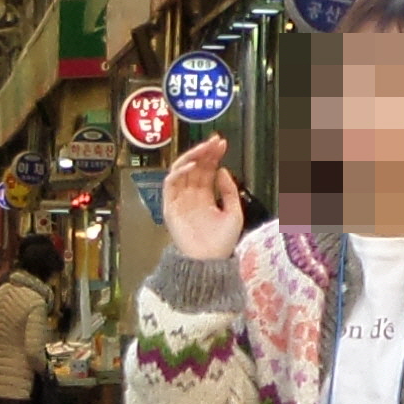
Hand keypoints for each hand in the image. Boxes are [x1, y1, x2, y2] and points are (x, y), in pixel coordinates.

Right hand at [158, 138, 240, 261]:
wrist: (209, 262)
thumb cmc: (222, 243)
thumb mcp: (234, 213)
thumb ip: (229, 191)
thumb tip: (221, 170)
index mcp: (205, 198)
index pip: (206, 170)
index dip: (213, 156)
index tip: (221, 143)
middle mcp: (191, 196)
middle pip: (195, 167)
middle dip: (204, 152)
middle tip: (214, 141)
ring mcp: (179, 201)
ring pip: (181, 171)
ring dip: (192, 157)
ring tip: (204, 149)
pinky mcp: (169, 207)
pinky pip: (169, 184)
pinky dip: (178, 172)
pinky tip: (191, 165)